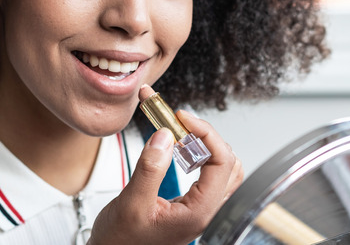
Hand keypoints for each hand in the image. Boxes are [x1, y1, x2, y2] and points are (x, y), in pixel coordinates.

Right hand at [88, 111, 243, 244]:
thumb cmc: (121, 241)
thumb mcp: (131, 203)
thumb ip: (150, 169)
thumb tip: (165, 137)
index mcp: (197, 213)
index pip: (221, 163)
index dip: (205, 134)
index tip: (182, 118)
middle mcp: (204, 211)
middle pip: (228, 163)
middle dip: (206, 137)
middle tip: (180, 123)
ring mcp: (199, 208)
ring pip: (221, 169)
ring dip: (205, 146)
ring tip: (180, 134)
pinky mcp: (190, 205)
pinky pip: (207, 175)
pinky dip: (198, 156)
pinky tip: (179, 150)